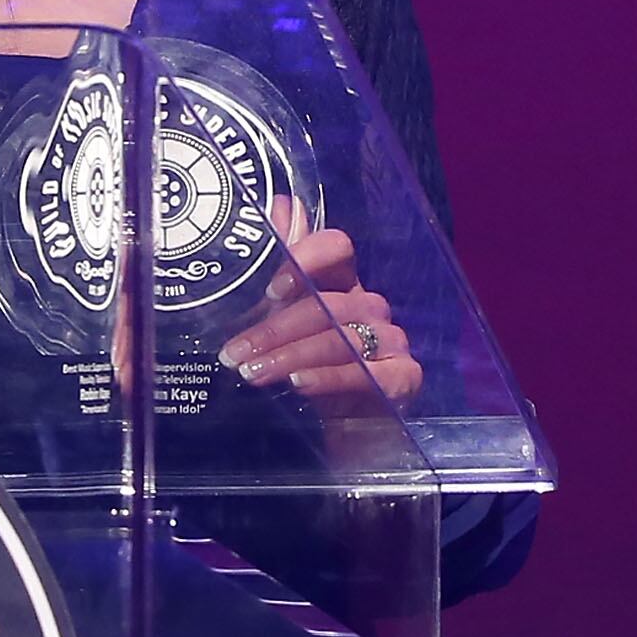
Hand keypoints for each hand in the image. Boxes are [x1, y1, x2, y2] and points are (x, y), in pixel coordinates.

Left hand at [216, 198, 420, 409]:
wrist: (342, 434)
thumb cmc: (309, 369)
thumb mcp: (283, 322)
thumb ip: (280, 266)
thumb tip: (280, 203)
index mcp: (343, 284)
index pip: (337, 247)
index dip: (306, 257)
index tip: (269, 287)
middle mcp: (371, 306)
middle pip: (328, 303)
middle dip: (275, 328)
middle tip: (234, 351)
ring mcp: (392, 341)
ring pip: (341, 339)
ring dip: (290, 355)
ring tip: (251, 371)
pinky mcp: (403, 378)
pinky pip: (365, 374)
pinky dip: (328, 378)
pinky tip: (298, 383)